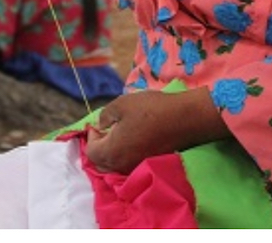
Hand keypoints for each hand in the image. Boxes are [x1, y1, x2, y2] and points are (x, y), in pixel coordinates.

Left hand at [86, 85, 219, 174]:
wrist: (181, 119)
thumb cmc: (149, 109)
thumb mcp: (121, 104)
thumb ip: (105, 115)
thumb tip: (101, 124)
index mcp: (113, 152)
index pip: (91, 152)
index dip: (90, 137)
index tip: (96, 124)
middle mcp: (122, 165)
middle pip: (101, 163)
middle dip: (98, 147)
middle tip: (104, 130)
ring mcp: (135, 167)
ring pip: (114, 166)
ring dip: (110, 153)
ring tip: (116, 134)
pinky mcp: (146, 165)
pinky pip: (127, 165)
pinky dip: (122, 155)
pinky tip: (129, 140)